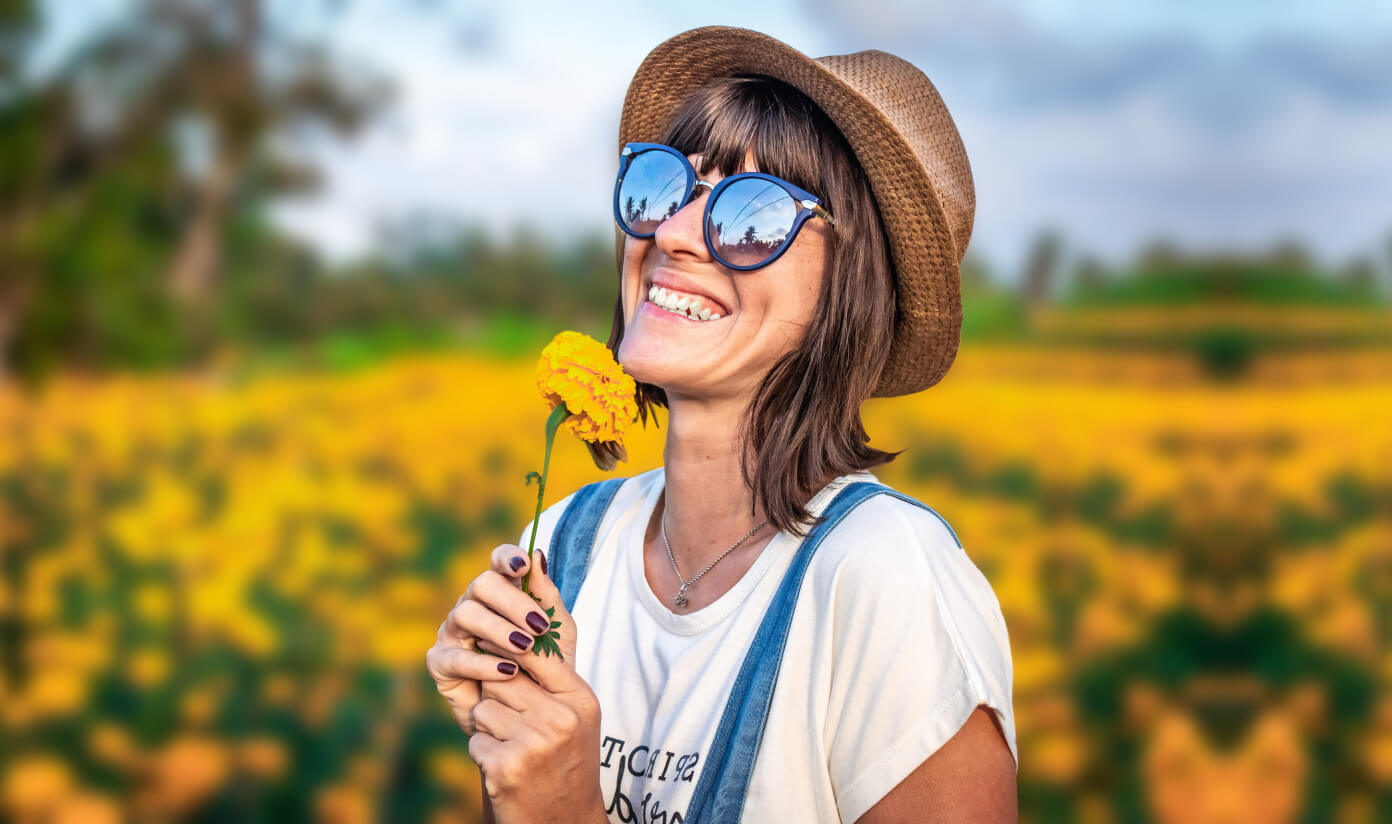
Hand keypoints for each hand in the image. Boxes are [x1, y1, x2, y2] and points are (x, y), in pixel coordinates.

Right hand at [427, 544, 573, 736]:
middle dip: (512, 601)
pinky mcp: (440, 663)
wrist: (531, 716)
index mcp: (502, 594)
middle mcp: (473, 606)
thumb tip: (537, 555)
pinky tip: (508, 672)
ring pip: (466, 614)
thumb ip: (548, 596)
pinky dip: (484, 664)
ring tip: (525, 647)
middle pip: (481, 584)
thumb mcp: (557, 633)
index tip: (523, 566)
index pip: (498, 564)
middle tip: (539, 625)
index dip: (507, 558)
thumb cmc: (544, 667)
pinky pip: (456, 657)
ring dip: (499, 629)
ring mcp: (453, 632)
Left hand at [467, 558, 603, 823]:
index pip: (537, 648)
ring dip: (489, 724)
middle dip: (498, 691)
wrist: (562, 822)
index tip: (502, 650)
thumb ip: (551, 645)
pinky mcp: (507, 768)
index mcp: (580, 698)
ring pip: (485, 705)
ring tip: (513, 745)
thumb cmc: (564, 753)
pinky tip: (504, 768)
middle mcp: (562, 718)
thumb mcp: (570, 702)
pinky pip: (476, 738)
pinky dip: (483, 752)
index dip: (512, 645)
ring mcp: (536, 744)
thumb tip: (533, 561)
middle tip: (513, 714)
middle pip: (504, 674)